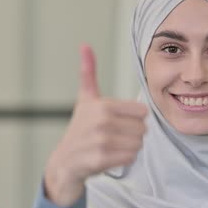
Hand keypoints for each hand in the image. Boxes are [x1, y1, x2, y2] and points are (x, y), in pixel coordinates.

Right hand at [44, 45, 147, 206]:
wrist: (64, 162)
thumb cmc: (80, 128)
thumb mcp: (85, 99)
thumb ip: (88, 73)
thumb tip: (85, 45)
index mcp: (103, 105)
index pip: (143, 112)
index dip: (134, 118)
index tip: (119, 121)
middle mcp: (102, 122)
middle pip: (143, 129)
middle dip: (132, 134)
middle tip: (115, 136)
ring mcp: (101, 142)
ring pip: (138, 144)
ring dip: (129, 147)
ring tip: (113, 146)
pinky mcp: (101, 160)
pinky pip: (130, 158)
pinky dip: (124, 159)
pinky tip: (110, 156)